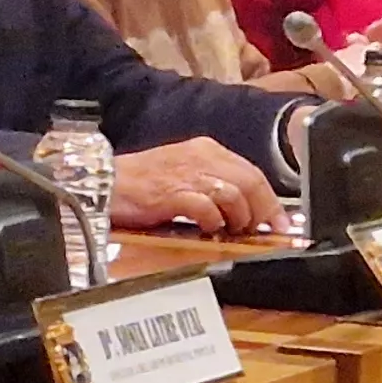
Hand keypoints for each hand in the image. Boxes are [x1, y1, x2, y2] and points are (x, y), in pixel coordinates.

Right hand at [106, 138, 284, 236]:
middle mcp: (199, 158)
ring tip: (231, 231)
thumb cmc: (139, 183)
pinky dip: (214, 221)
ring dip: (239, 218)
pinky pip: (207, 208)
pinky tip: (208, 228)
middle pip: (250, 183)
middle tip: (264, 232)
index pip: (252, 172)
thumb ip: (212, 185)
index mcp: (204, 150)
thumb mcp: (181, 173)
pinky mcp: (171, 194)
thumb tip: (243, 209)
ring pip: (234, 195)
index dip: (270, 201)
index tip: (280, 222)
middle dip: (263, 211)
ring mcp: (185, 175)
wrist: (101, 183)